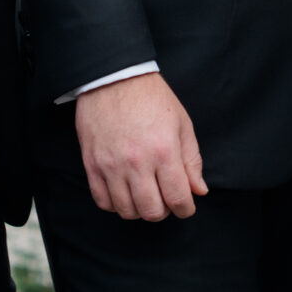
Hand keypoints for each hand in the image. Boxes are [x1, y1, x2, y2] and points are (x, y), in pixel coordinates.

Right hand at [75, 73, 206, 220]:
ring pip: (126, 211)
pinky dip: (115, 205)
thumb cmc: (152, 98)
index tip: (186, 207)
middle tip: (165, 200)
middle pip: (152, 211)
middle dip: (164, 212)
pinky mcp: (92, 165)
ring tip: (145, 196)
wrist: (114, 79)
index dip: (186, 209)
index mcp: (164, 151)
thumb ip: (192, 161)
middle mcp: (137, 162)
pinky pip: (103, 201)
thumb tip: (199, 191)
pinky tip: (124, 193)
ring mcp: (111, 166)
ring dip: (140, 210)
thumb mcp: (182, 124)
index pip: (178, 198)